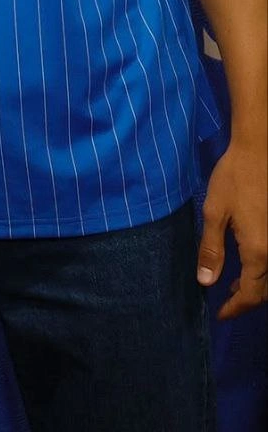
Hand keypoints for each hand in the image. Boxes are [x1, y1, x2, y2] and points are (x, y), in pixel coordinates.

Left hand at [197, 139, 267, 317]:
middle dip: (246, 299)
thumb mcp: (214, 212)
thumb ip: (211, 249)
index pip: (250, 294)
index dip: (235, 308)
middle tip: (225, 299)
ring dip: (256, 285)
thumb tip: (206, 282)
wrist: (260, 152)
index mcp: (259, 252)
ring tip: (232, 283)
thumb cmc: (234, 178)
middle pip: (265, 290)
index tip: (221, 314)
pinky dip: (262, 270)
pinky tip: (248, 262)